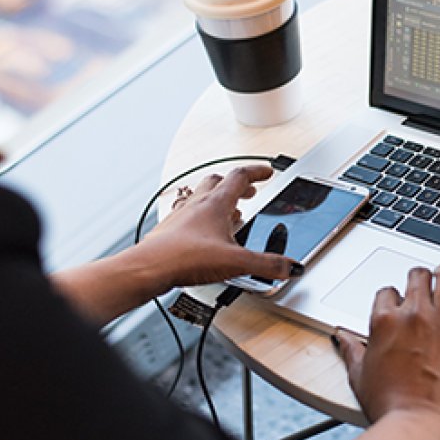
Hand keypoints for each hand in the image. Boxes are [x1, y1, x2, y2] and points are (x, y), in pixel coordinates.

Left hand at [134, 164, 300, 291]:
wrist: (149, 267)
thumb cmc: (185, 257)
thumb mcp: (236, 262)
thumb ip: (266, 265)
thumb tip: (289, 266)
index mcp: (215, 203)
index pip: (240, 176)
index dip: (257, 172)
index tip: (267, 171)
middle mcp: (197, 204)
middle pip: (218, 182)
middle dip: (236, 185)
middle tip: (248, 192)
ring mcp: (181, 216)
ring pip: (202, 197)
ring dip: (218, 201)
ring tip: (230, 214)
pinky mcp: (171, 231)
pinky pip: (189, 216)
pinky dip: (202, 219)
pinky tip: (206, 236)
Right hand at [334, 265, 439, 439]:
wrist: (418, 422)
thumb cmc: (389, 403)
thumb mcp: (359, 374)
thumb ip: (351, 350)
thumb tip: (342, 337)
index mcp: (385, 320)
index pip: (387, 291)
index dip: (392, 298)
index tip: (397, 305)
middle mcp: (414, 314)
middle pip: (418, 276)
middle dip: (418, 278)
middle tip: (421, 283)